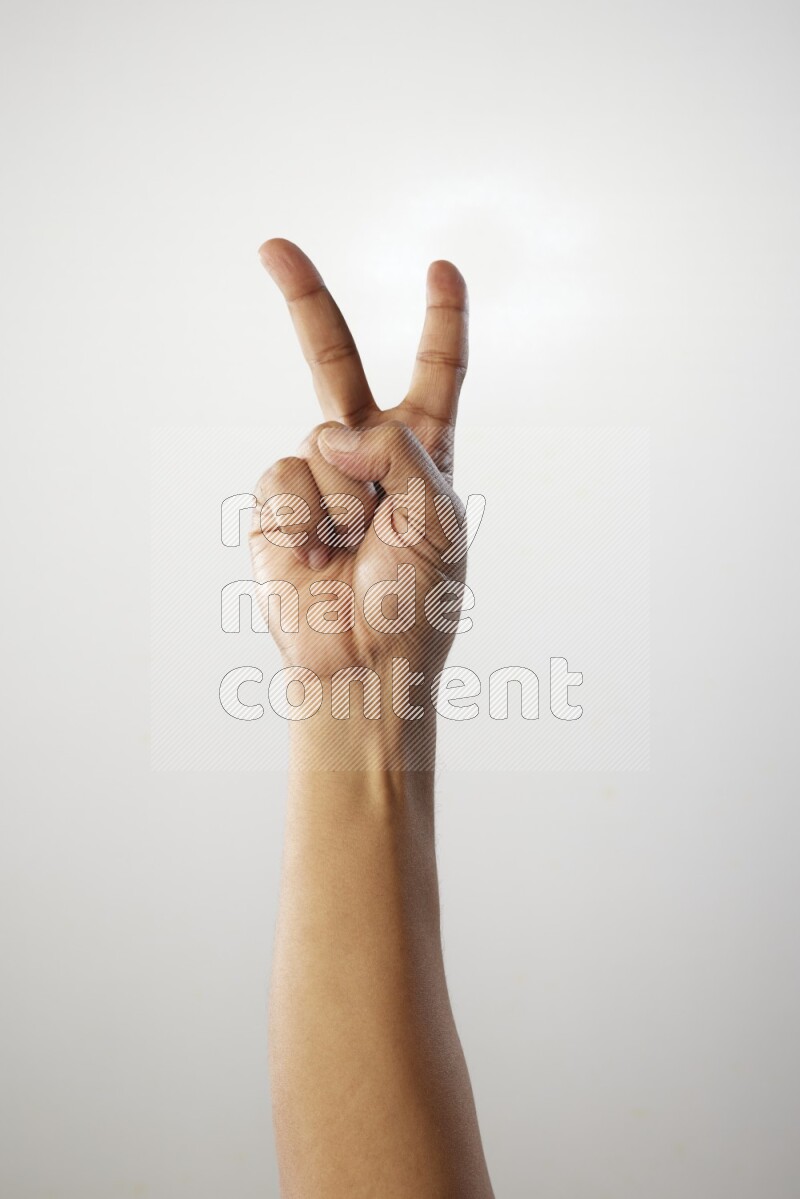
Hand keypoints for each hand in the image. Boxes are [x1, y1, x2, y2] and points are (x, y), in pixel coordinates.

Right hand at [249, 240, 469, 764]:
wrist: (363, 663)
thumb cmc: (414, 600)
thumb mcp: (437, 517)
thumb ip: (399, 451)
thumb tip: (331, 429)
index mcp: (424, 453)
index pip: (436, 373)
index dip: (441, 320)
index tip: (442, 266)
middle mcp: (366, 455)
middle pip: (332, 362)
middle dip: (304, 301)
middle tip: (272, 245)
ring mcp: (316, 479)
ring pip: (319, 440)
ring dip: (343, 499)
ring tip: (353, 549)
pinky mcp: (276, 507)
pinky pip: (284, 478)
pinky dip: (305, 520)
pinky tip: (316, 559)